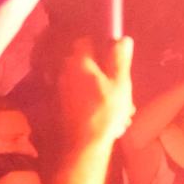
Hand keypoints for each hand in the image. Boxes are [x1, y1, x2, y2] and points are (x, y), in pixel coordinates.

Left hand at [53, 33, 135, 152]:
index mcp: (79, 62)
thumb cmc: (104, 111)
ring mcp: (60, 89)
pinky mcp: (60, 106)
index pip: (85, 41)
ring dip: (100, 89)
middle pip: (85, 63)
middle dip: (103, 71)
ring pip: (84, 82)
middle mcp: (65, 72)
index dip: (101, 44)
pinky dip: (91, 102)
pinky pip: (79, 97)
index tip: (114, 56)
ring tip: (119, 108)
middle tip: (121, 87)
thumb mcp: (120, 84)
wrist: (82, 145)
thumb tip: (123, 38)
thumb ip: (120, 59)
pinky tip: (106, 117)